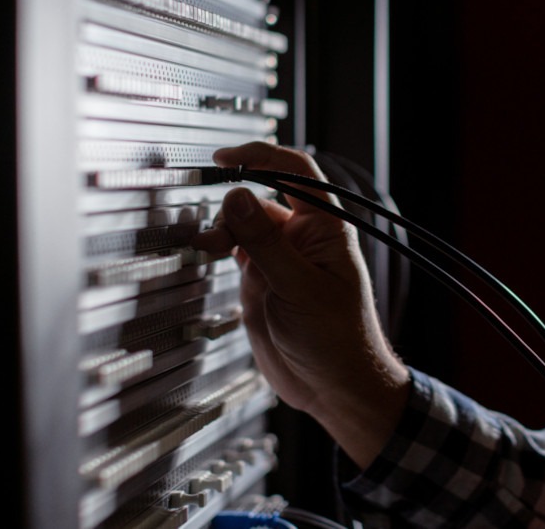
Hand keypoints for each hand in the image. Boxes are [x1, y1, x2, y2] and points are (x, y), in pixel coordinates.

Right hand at [192, 142, 409, 467]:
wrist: (334, 387)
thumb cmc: (338, 341)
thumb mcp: (299, 288)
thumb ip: (266, 243)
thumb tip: (239, 197)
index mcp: (326, 229)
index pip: (295, 173)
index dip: (262, 156)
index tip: (226, 157)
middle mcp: (303, 238)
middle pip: (262, 196)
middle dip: (233, 198)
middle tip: (209, 212)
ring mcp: (281, 259)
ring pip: (244, 224)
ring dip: (222, 226)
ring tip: (207, 243)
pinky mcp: (263, 281)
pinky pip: (237, 250)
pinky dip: (219, 245)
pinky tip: (207, 251)